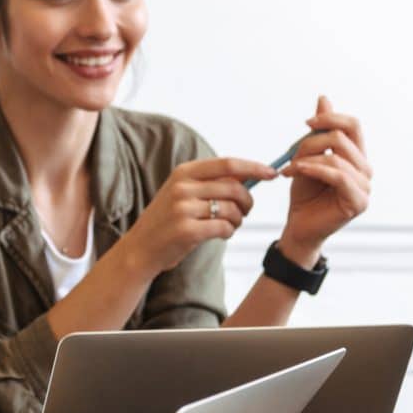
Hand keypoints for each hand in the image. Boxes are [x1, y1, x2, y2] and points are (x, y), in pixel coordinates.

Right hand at [118, 155, 278, 277]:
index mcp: (184, 172)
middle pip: (234, 187)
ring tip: (230, 225)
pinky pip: (224, 227)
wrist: (140, 248)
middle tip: (246, 212)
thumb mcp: (183, 192)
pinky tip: (222, 234)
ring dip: (238, 220)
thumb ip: (211, 182)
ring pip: (232, 209)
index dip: (254, 167)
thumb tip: (249, 174)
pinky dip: (229, 232)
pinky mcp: (187, 231)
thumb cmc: (168, 220)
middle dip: (248, 201)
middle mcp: (183, 187)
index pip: (228, 164)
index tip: (271, 173)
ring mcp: (183, 208)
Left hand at [279, 96, 371, 258]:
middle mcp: (365, 169)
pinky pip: (338, 176)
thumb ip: (318, 131)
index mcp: (357, 156)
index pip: (353, 125)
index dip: (330, 118)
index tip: (306, 123)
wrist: (299, 225)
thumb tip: (324, 98)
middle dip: (312, 141)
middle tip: (291, 155)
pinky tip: (297, 172)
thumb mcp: (307, 156)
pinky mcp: (358, 202)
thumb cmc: (304, 193)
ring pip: (337, 157)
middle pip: (343, 137)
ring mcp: (365, 187)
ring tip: (289, 169)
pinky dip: (315, 170)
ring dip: (307, 159)